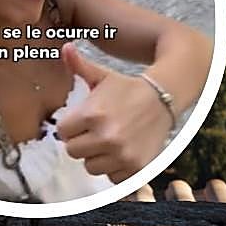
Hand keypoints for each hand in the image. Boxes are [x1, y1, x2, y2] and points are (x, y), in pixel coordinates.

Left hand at [56, 42, 174, 183]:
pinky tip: (120, 152)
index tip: (81, 121)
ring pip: (91, 167)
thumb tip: (64, 47)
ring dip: (96, 156)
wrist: (163, 99)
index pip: (62, 132)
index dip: (70, 126)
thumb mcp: (102, 76)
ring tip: (107, 141)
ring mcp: (122, 154)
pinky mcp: (137, 167)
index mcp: (91, 114)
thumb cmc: (127, 88)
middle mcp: (106, 136)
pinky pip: (112, 178)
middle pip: (73, 151)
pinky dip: (115, 169)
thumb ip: (78, 65)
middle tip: (93, 131)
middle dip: (80, 141)